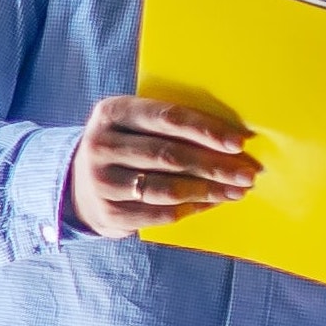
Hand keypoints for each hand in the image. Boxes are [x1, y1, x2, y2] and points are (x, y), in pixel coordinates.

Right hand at [67, 94, 262, 235]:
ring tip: (238, 190)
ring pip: (168, 188)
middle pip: (171, 155)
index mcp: (111, 112)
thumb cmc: (124, 146)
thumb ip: (168, 123)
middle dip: (216, 165)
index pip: (167, 117)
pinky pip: (161, 213)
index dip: (206, 130)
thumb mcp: (132, 124)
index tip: (239, 142)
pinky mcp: (110, 213)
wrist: (77, 185)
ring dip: (210, 190)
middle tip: (248, 173)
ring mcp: (103, 182)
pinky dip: (193, 208)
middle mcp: (102, 145)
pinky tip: (212, 202)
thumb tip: (229, 137)